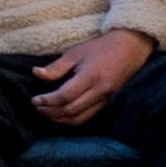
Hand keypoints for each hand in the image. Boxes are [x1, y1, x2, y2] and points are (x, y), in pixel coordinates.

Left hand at [33, 28, 148, 123]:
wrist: (131, 47)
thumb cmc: (101, 48)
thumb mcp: (76, 53)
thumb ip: (56, 67)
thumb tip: (36, 73)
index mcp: (90, 76)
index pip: (64, 96)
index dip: (47, 101)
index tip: (34, 100)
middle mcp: (100, 90)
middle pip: (71, 110)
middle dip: (50, 111)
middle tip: (38, 107)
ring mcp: (107, 97)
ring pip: (80, 118)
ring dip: (61, 119)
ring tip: (48, 113)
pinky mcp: (110, 101)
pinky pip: (90, 116)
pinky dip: (74, 119)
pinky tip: (63, 114)